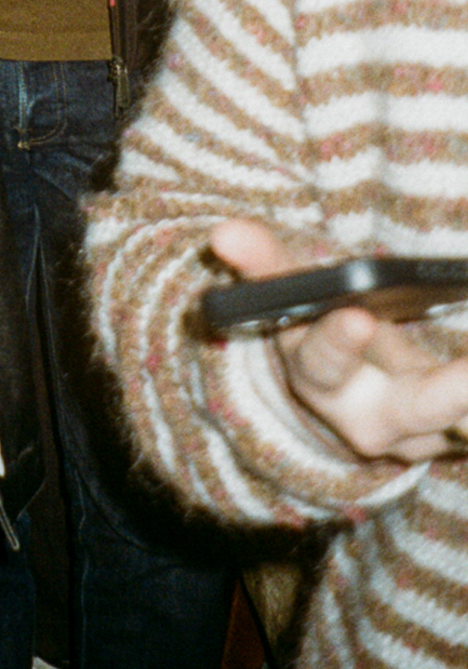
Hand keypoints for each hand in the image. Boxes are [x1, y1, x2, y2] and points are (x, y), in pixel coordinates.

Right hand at [209, 220, 467, 463]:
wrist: (347, 386)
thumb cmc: (317, 320)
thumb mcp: (288, 291)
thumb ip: (264, 261)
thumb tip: (224, 233)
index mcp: (320, 376)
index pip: (324, 361)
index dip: (338, 340)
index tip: (355, 313)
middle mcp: (371, 417)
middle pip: (417, 409)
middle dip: (452, 390)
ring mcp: (423, 435)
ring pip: (462, 423)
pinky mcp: (455, 434)